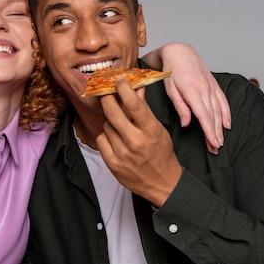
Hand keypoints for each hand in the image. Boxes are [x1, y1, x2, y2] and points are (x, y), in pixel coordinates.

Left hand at [96, 77, 181, 206]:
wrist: (162, 183)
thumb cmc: (161, 154)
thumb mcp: (158, 129)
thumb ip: (144, 109)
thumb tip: (136, 88)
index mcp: (151, 131)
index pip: (134, 104)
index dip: (123, 88)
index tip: (118, 80)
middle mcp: (136, 142)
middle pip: (112, 112)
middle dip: (108, 99)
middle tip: (108, 94)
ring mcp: (122, 154)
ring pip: (106, 125)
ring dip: (110, 122)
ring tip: (119, 126)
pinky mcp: (112, 163)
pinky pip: (101, 139)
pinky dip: (106, 136)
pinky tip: (115, 139)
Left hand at [142, 42, 230, 153]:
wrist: (180, 52)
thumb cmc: (171, 72)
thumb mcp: (170, 90)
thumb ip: (180, 107)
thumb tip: (187, 124)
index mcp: (192, 92)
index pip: (204, 116)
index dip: (209, 131)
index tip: (213, 144)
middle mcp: (205, 89)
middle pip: (213, 116)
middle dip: (215, 134)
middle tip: (216, 149)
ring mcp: (211, 87)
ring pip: (219, 110)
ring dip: (220, 128)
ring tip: (220, 142)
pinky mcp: (214, 85)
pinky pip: (223, 101)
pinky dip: (227, 113)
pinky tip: (227, 125)